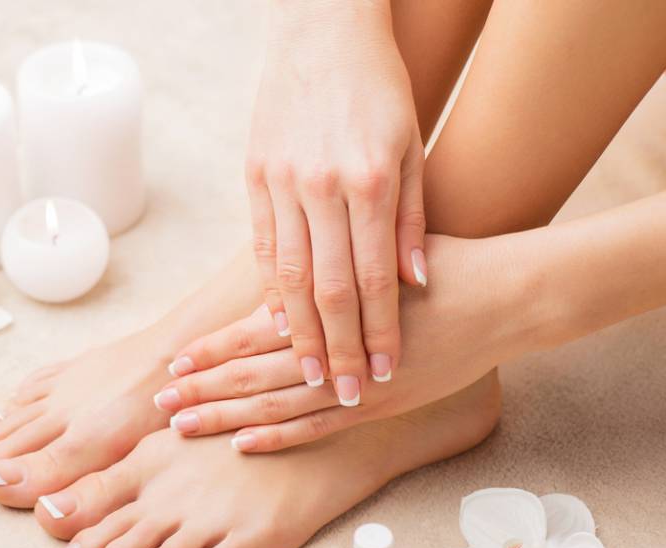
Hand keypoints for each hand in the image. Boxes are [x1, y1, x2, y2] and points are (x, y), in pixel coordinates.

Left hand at [157, 235, 515, 450]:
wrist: (507, 294)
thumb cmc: (443, 263)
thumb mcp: (380, 250)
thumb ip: (332, 268)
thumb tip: (286, 270)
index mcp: (330, 302)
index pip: (254, 330)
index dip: (211, 347)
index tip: (174, 360)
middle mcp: (335, 343)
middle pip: (252, 370)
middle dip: (202, 386)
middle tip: (160, 400)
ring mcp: (356, 380)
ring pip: (276, 402)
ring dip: (226, 414)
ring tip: (183, 425)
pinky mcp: (381, 404)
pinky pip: (319, 427)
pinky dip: (280, 435)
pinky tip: (244, 444)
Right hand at [246, 1, 426, 404]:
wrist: (321, 34)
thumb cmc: (378, 91)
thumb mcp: (412, 149)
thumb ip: (412, 220)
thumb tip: (412, 285)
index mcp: (369, 181)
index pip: (374, 278)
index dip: (379, 332)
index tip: (382, 375)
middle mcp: (320, 187)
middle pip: (328, 289)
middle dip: (339, 348)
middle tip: (344, 394)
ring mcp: (281, 183)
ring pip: (286, 276)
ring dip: (298, 333)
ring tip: (308, 374)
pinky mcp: (254, 178)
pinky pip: (259, 246)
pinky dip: (267, 290)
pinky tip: (274, 325)